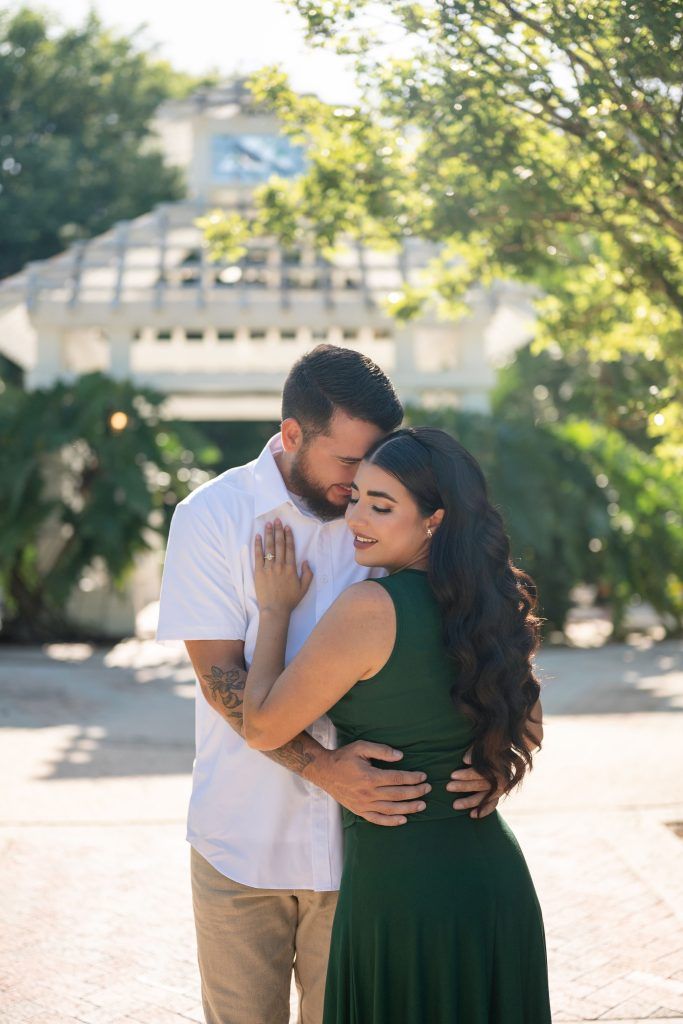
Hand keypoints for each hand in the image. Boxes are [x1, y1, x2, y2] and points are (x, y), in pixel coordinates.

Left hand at [254, 519, 312, 614]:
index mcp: (291, 568)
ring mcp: (269, 568)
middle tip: (277, 520)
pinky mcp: (259, 572)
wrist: (275, 609)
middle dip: (278, 531)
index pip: (290, 548)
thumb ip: (308, 574)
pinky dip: (258, 545)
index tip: (287, 527)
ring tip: (268, 524)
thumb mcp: (304, 588)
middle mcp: (280, 565)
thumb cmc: (290, 600)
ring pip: (269, 547)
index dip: (288, 536)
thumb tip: (306, 561)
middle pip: (279, 544)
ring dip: (269, 534)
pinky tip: (258, 536)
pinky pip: (258, 556)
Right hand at [312, 741, 431, 826]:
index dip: (412, 778)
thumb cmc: (344, 757)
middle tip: (428, 789)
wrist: (324, 771)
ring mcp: (364, 804)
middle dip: (415, 792)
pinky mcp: (359, 811)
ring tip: (422, 805)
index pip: (397, 779)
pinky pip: (378, 819)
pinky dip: (391, 821)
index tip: (423, 776)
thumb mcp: (361, 747)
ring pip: (391, 809)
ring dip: (408, 808)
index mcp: (370, 777)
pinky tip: (403, 820)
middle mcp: (368, 793)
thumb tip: (401, 756)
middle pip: (397, 795)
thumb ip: (381, 750)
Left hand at [446, 746, 503, 818]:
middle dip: (463, 787)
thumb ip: (474, 752)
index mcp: (497, 767)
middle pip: (480, 785)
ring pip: (484, 798)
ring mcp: (500, 790)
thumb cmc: (488, 750)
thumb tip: (465, 760)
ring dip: (469, 802)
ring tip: (455, 805)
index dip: (466, 774)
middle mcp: (501, 780)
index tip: (452, 775)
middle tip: (448, 787)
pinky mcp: (498, 796)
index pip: (480, 772)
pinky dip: (483, 811)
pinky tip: (471, 815)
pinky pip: (491, 806)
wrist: (503, 755)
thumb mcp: (482, 747)